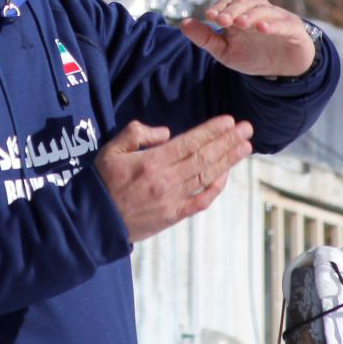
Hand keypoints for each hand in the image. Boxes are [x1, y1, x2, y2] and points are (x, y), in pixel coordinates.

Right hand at [96, 116, 253, 242]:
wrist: (94, 222)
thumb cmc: (102, 183)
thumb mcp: (111, 149)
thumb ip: (137, 133)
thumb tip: (166, 133)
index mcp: (152, 161)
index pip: (190, 142)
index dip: (212, 131)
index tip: (229, 121)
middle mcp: (166, 180)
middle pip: (204, 157)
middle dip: (227, 142)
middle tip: (247, 129)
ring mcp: (172, 200)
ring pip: (206, 177)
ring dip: (228, 161)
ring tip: (244, 148)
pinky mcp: (173, 216)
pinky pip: (200, 201)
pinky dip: (215, 188)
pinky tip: (226, 175)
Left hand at [178, 0, 315, 77]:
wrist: (284, 71)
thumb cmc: (253, 56)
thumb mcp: (225, 52)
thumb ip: (205, 38)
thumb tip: (183, 24)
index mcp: (240, 15)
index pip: (228, 5)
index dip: (219, 8)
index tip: (209, 16)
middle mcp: (258, 12)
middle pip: (244, 4)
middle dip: (232, 10)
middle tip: (222, 20)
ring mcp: (276, 17)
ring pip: (262, 9)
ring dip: (250, 15)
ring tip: (240, 23)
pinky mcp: (292, 27)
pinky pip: (282, 23)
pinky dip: (273, 24)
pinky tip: (262, 28)